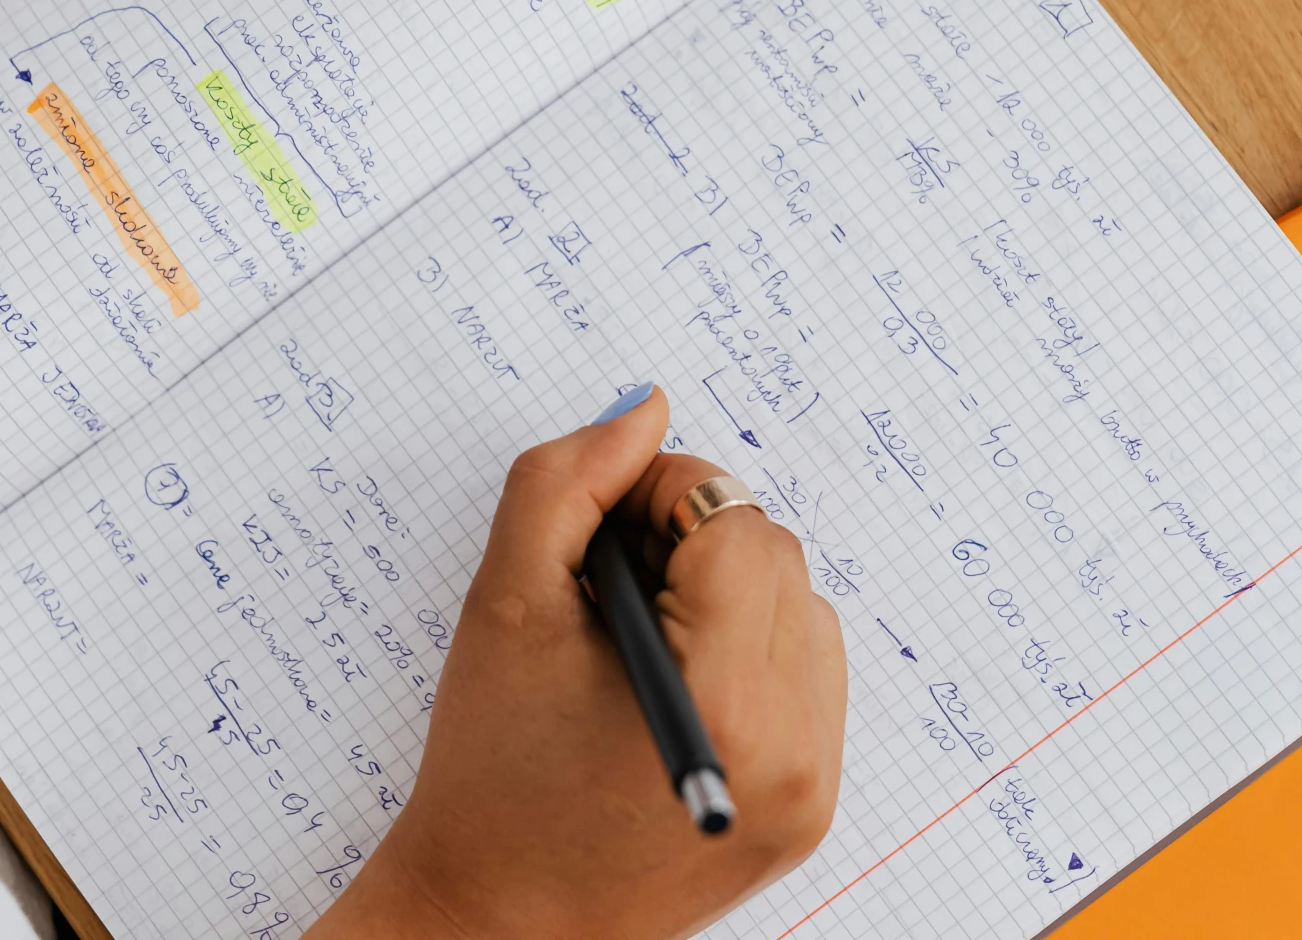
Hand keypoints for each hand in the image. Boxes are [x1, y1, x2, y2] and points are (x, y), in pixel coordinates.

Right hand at [311, 387, 846, 939]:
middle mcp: (790, 747)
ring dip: (729, 594)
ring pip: (801, 611)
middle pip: (776, 559)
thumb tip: (645, 412)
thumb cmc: (490, 769)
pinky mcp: (810, 810)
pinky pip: (807, 678)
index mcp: (722, 696)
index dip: (662, 496)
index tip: (600, 525)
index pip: (733, 522)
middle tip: (610, 577)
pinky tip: (672, 678)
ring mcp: (811, 786)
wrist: (498, 919)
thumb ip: (565, 484)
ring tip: (641, 633)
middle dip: (694, 541)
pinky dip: (748, 653)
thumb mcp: (505, 603)